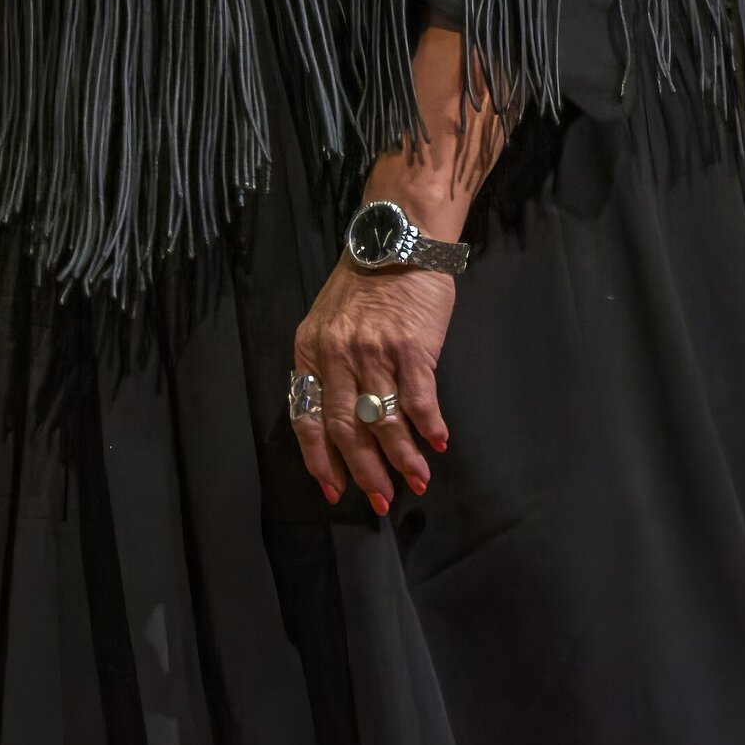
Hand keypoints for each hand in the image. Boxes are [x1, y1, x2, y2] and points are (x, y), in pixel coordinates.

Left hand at [290, 260, 455, 512]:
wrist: (395, 242)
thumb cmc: (364, 286)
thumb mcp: (327, 323)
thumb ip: (327, 366)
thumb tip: (338, 421)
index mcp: (310, 350)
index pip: (307, 415)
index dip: (319, 457)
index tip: (332, 490)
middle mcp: (336, 354)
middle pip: (344, 427)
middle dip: (362, 471)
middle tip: (379, 502)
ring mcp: (373, 351)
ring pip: (382, 420)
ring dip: (400, 458)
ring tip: (415, 482)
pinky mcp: (411, 347)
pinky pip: (419, 399)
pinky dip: (428, 427)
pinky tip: (437, 445)